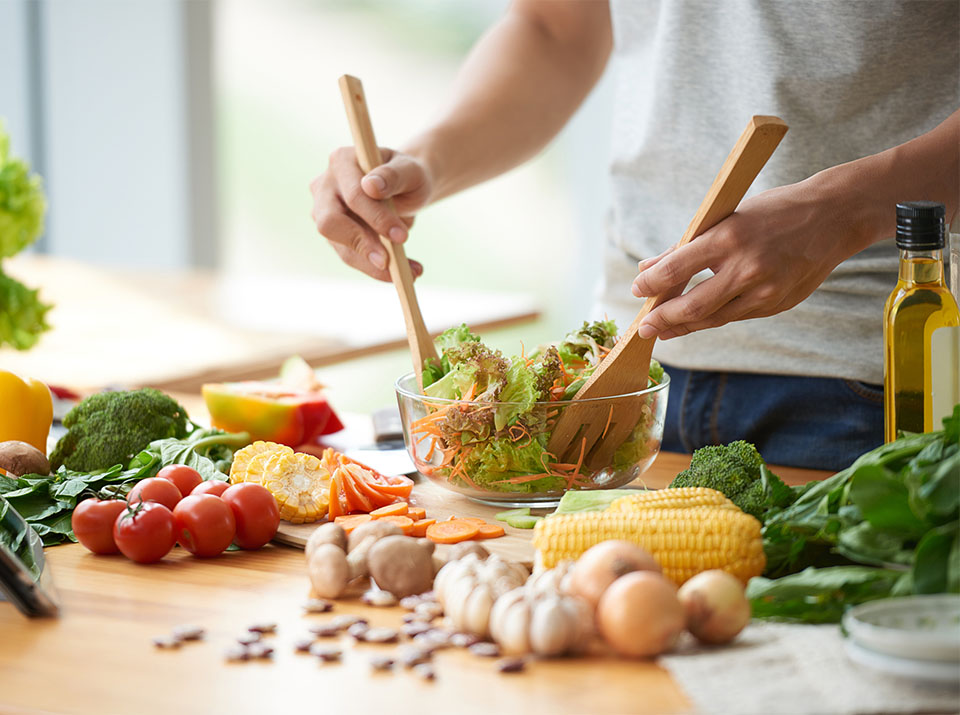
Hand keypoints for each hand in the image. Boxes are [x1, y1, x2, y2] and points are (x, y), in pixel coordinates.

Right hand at [310, 147, 432, 280]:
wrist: (406, 188)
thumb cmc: (408, 175)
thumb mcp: (410, 170)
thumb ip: (394, 175)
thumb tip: (371, 187)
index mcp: (342, 161)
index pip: (353, 195)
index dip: (376, 217)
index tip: (402, 237)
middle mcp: (326, 186)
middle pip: (330, 223)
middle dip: (363, 245)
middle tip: (390, 263)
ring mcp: (324, 212)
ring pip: (341, 247)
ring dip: (374, 265)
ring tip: (411, 272)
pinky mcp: (334, 235)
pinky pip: (351, 257)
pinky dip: (377, 269)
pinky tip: (405, 271)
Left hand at [631, 180, 854, 338]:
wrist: (835, 217)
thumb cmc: (775, 211)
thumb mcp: (727, 217)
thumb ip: (686, 246)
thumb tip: (647, 268)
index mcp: (729, 238)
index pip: (676, 269)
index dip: (650, 284)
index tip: (637, 290)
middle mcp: (747, 268)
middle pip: (692, 307)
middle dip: (662, 320)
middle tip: (643, 328)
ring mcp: (765, 291)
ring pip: (713, 318)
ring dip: (683, 327)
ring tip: (662, 330)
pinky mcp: (777, 305)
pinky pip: (735, 316)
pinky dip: (712, 319)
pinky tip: (695, 320)